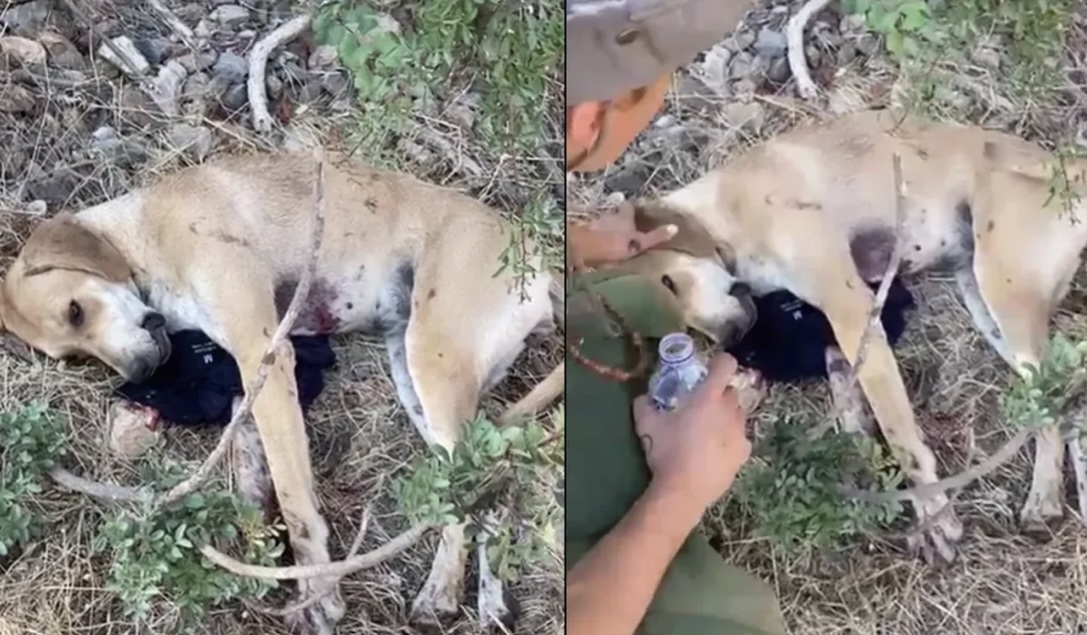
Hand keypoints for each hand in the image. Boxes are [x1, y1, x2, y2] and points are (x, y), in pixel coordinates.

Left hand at [569, 202, 676, 269]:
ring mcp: (597, 223)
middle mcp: (611, 215)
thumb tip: (674, 228)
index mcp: (624, 216)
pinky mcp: (587, 232)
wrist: (590, 249)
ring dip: (608, 228)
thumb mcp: (640, 242)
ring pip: (605, 222)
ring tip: (612, 238)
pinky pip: (594, 232)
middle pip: (616, 213)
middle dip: (619, 219)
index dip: (631, 208)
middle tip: (624, 228)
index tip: (634, 211)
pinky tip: (600, 245)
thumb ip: (656, 236)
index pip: (628, 206)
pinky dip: (598, 236)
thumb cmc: (617, 244)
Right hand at [633, 353, 751, 514]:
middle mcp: (729, 410)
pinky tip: (717, 451)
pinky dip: (731, 439)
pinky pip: (741, 438)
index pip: (726, 365)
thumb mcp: (646, 425)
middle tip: (702, 406)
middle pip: (731, 391)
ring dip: (727, 416)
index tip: (709, 369)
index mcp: (708, 397)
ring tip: (710, 431)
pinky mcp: (744, 453)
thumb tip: (642, 398)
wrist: (684, 490)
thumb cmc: (666, 451)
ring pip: (738, 414)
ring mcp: (740, 432)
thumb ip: (643, 405)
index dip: (720, 362)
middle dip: (719, 394)